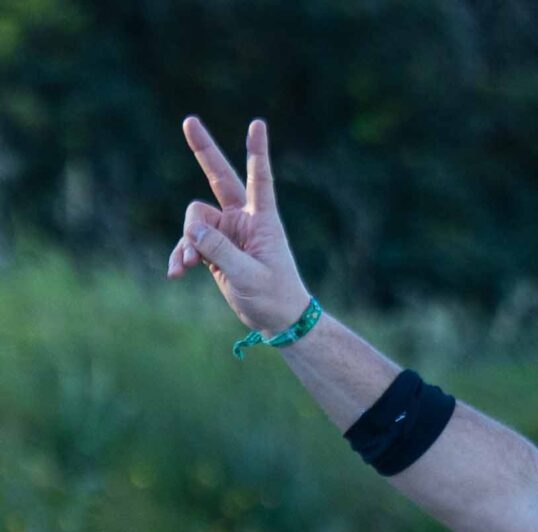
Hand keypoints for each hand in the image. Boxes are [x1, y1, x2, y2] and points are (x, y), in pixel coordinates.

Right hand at [168, 117, 312, 335]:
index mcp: (263, 221)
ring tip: (186, 265)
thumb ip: (221, 251)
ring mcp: (227, 232)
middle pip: (220, 178)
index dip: (257, 151)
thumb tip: (194, 230)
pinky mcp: (214, 248)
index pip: (260, 179)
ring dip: (186, 240)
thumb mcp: (248, 276)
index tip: (257, 124)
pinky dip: (180, 255)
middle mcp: (244, 220)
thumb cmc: (274, 298)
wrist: (277, 320)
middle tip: (188, 121)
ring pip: (194, 220)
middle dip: (203, 151)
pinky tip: (177, 273)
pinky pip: (189, 242)